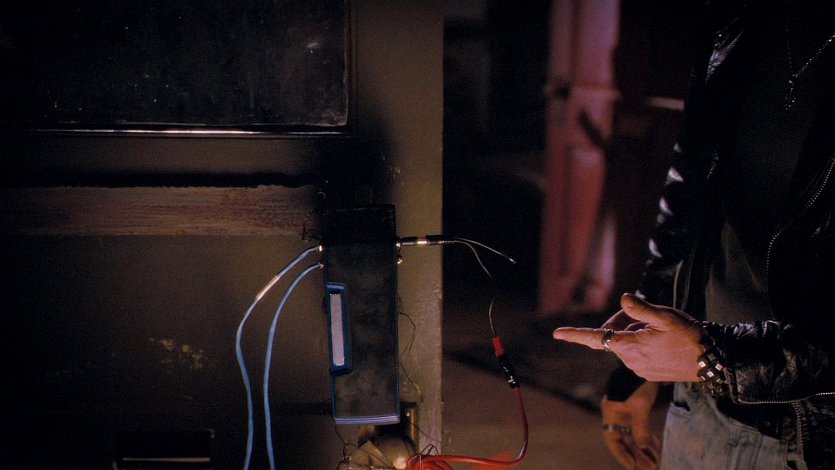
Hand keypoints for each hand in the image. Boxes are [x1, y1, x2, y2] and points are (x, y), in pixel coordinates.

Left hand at [553, 293, 702, 381]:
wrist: (711, 361)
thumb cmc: (688, 336)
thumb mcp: (665, 316)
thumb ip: (641, 309)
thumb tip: (623, 298)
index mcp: (630, 346)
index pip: (596, 338)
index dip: (575, 334)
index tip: (557, 334)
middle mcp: (629, 360)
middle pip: (613, 334)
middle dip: (623, 320)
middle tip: (644, 312)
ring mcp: (638, 368)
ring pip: (625, 342)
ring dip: (635, 331)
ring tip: (659, 328)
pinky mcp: (647, 372)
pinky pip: (636, 352)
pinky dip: (642, 342)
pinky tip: (662, 339)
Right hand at [601, 381, 660, 469]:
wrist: (645, 362)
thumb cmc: (637, 381)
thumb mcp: (640, 405)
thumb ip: (641, 427)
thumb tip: (644, 449)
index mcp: (611, 415)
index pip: (613, 441)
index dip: (622, 456)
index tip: (633, 468)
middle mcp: (617, 416)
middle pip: (625, 441)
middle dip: (636, 455)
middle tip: (649, 468)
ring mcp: (627, 413)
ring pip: (634, 437)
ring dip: (643, 449)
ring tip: (654, 462)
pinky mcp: (638, 410)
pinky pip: (641, 429)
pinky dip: (647, 438)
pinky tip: (655, 447)